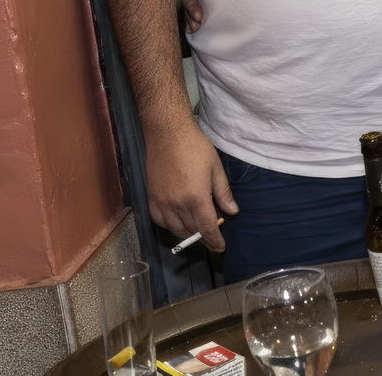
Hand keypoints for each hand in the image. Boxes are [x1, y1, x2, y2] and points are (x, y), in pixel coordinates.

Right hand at [143, 124, 237, 250]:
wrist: (166, 133)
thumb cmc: (195, 147)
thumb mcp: (215, 168)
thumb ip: (223, 192)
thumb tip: (232, 212)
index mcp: (196, 199)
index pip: (207, 229)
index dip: (214, 241)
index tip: (221, 247)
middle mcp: (176, 205)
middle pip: (190, 231)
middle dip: (202, 238)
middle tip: (211, 238)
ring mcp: (160, 202)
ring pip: (173, 229)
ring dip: (186, 234)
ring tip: (195, 232)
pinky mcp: (149, 197)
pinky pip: (158, 220)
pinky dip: (169, 226)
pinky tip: (176, 222)